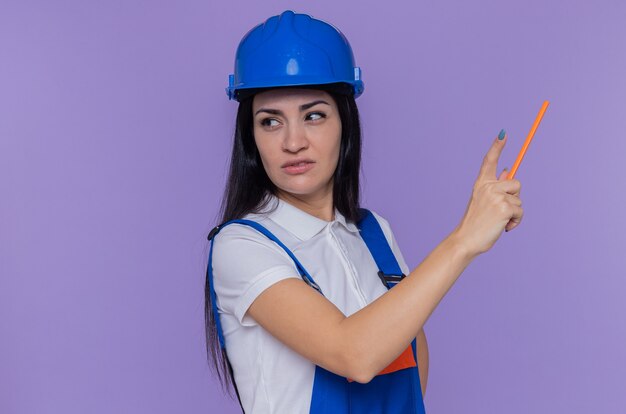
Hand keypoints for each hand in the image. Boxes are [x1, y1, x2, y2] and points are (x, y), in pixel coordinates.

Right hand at [453, 131, 523, 256]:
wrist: (466, 239)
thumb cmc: (476, 223)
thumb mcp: (484, 202)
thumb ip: (496, 186)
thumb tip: (510, 170)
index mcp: (481, 184)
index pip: (490, 160)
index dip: (497, 146)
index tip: (504, 133)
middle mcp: (487, 186)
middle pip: (516, 183)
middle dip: (514, 198)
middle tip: (500, 211)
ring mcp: (496, 196)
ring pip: (519, 200)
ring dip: (515, 214)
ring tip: (500, 222)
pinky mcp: (504, 207)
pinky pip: (520, 211)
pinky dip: (516, 221)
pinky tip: (504, 227)